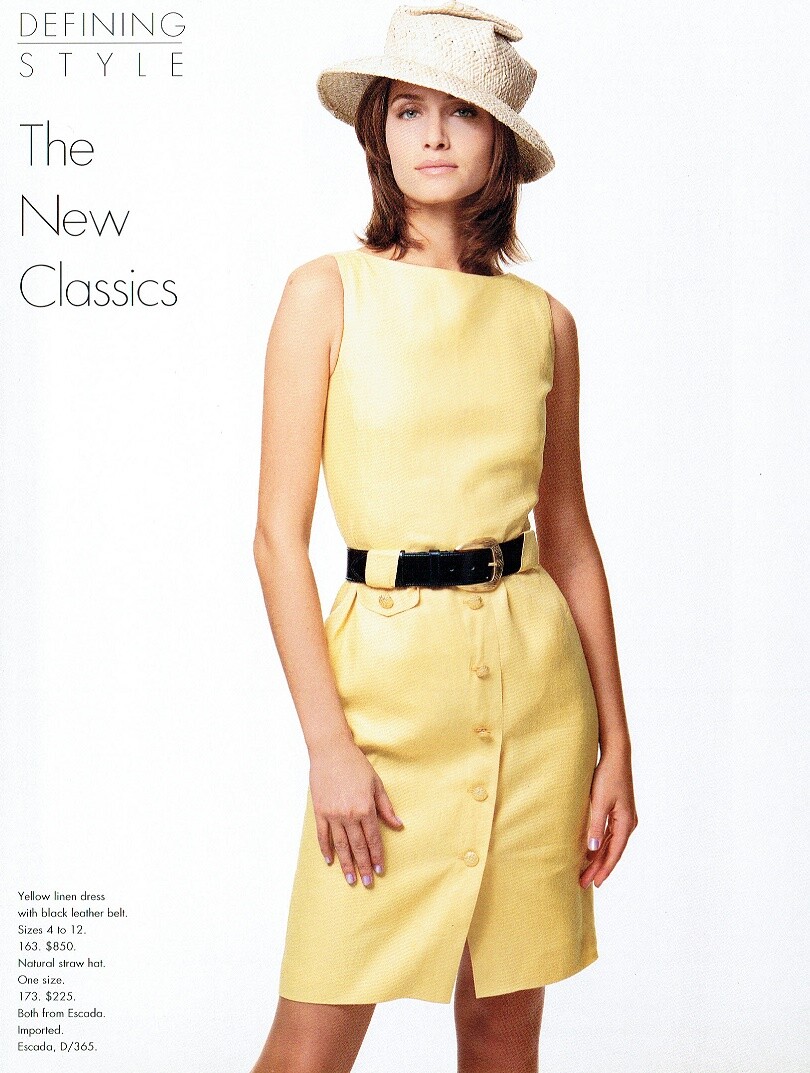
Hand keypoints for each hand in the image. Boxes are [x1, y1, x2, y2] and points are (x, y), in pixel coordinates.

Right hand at [309, 735, 403, 887]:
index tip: (380, 870)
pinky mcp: (319, 811)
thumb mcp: (376, 784)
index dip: (377, 856)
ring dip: (346, 864)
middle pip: (358, 846)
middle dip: (364, 866)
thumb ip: (386, 808)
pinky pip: (323, 835)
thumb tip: (398, 825)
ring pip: (341, 845)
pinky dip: (326, 849)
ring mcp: (332, 815)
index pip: (373, 839)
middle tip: (367, 883)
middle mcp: (349, 815)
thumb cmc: (356, 765)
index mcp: (365, 808)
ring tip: (351, 879)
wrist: (331, 751)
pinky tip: (330, 861)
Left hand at [579, 745, 637, 888]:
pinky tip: (592, 852)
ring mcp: (624, 817)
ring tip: (586, 872)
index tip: (594, 883)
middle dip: (598, 868)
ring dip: (599, 858)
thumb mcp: (599, 802)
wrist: (616, 755)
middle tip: (584, 883)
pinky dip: (601, 845)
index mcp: (626, 823)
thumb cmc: (607, 776)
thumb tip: (592, 850)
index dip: (604, 869)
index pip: (614, 853)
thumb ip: (596, 826)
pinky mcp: (619, 811)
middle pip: (612, 851)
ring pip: (611, 844)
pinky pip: (610, 834)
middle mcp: (628, 823)